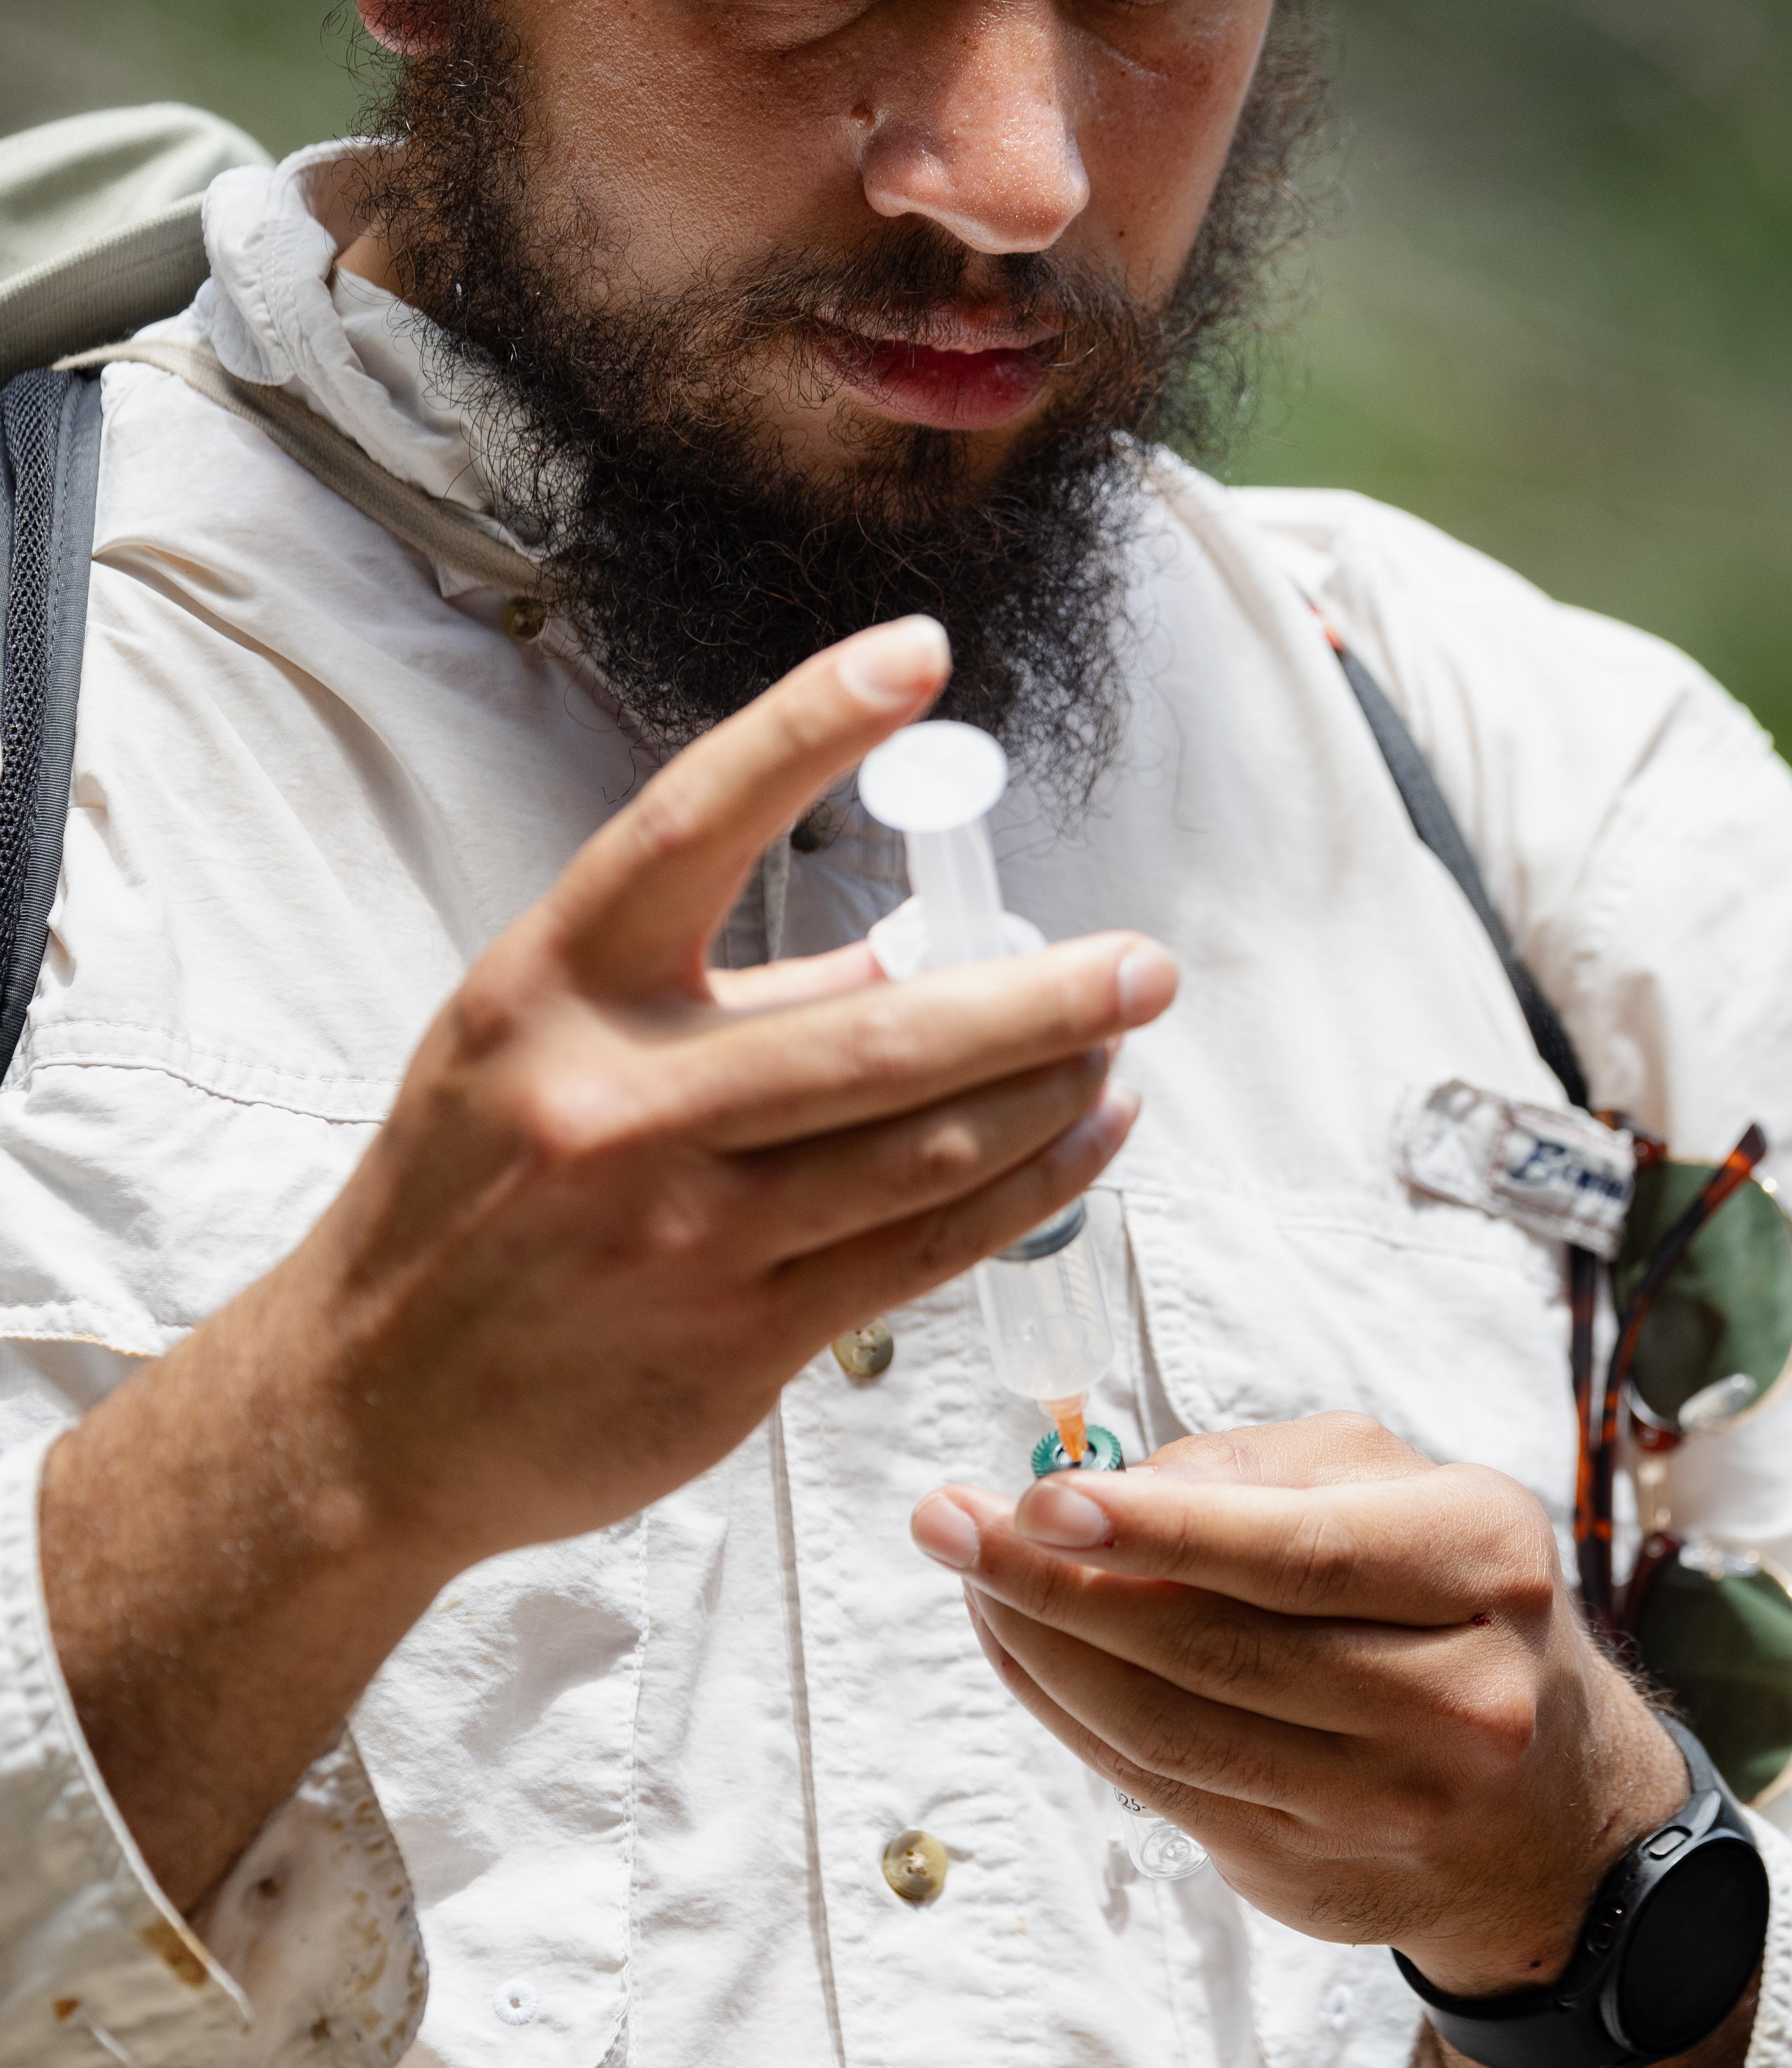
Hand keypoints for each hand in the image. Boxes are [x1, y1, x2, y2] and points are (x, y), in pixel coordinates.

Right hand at [249, 612, 1175, 1573]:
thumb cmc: (470, 1203)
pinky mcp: (735, 1342)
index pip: (691, 823)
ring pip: (921, 1148)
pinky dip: (1026, 1191)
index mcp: (554, 990)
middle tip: (1143, 965)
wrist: (372, 1412)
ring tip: (1118, 1048)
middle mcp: (617, 1102)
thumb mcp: (540, 1048)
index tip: (916, 655)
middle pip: (878, 1030)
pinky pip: (922, 1252)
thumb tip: (901, 955)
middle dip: (1040, 996)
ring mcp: (679, 1233)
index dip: (805, 728)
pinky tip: (1085, 1143)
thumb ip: (709, 993)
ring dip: (1050, 1093)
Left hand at [910, 1413, 1684, 1992]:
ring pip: (1170, 1732)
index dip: (1160, 1529)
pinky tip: (1021, 1652)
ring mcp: (1384, 1808)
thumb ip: (1269, 1471)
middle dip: (1057, 1582)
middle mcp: (1453, 1699)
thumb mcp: (1409, 1492)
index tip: (1041, 1492)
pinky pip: (1161, 1790)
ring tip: (970, 1579)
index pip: (1299, 1555)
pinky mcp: (1315, 1879)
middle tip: (951, 1521)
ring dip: (1043, 1652)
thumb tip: (1114, 1483)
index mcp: (1484, 1569)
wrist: (1553, 1809)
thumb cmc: (1456, 1606)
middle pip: (1216, 1649)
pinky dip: (1073, 1717)